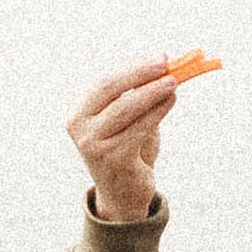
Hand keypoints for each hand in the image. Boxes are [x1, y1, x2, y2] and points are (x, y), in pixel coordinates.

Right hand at [69, 62, 181, 223]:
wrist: (124, 194)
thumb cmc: (128, 149)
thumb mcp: (130, 119)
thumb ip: (139, 95)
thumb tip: (165, 68)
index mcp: (79, 111)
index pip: (105, 81)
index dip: (133, 67)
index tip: (159, 58)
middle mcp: (79, 126)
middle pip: (111, 89)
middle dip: (141, 74)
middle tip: (166, 64)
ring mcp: (93, 143)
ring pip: (127, 107)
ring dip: (152, 91)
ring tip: (173, 82)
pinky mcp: (112, 158)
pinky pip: (139, 127)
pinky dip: (157, 111)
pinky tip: (170, 101)